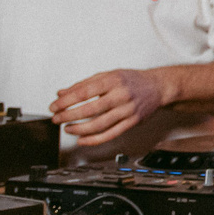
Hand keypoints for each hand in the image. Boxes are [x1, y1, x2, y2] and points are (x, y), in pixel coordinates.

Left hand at [50, 68, 169, 145]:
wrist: (158, 87)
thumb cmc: (133, 80)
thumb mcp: (109, 75)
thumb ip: (85, 84)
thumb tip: (62, 93)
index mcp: (113, 80)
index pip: (85, 92)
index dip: (66, 101)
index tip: (55, 106)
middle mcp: (121, 95)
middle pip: (90, 109)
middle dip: (69, 115)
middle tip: (56, 118)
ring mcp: (128, 110)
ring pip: (99, 124)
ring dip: (79, 128)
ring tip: (67, 128)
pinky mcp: (132, 122)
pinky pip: (110, 134)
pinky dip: (94, 139)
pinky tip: (82, 139)